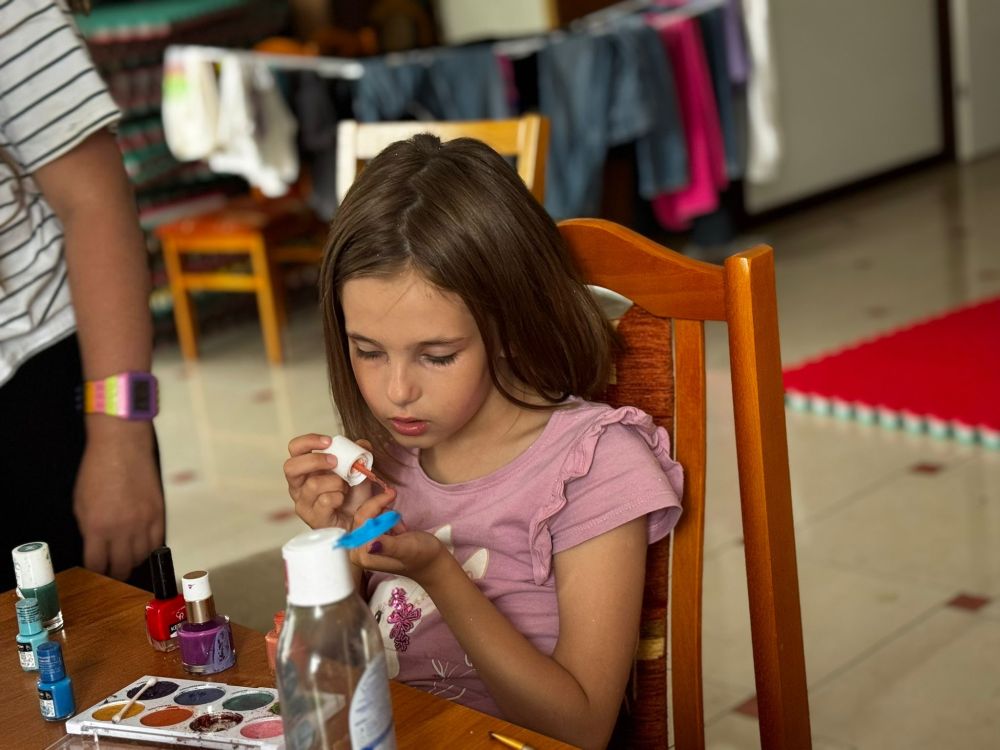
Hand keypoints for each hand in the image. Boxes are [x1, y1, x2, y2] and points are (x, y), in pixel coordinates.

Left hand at [73, 420, 163, 579]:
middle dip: (116, 572)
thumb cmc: (97, 471)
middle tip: (113, 572)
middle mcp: (122, 529)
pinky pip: (157, 541)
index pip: (97, 564)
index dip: (96, 572)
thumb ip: (87, 528)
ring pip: (142, 556)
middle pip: (122, 565)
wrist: (122, 447)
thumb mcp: (80, 503)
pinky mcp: (158, 513)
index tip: (96, 572)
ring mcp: (143, 522)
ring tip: (129, 560)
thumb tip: (95, 546)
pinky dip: (150, 548)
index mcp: (97, 527)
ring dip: (134, 561)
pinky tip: (143, 547)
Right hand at [284, 433, 372, 528]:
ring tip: (345, 487)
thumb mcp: (359, 468)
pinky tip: (342, 500)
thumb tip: (361, 444)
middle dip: (316, 461)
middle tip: (335, 462)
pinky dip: (338, 497)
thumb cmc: (354, 492)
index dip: (309, 441)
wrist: (362, 518)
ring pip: (312, 485)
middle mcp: (298, 485)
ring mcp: (303, 503)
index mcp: (305, 469)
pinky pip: (324, 501)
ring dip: (335, 482)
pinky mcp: (312, 518)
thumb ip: (359, 453)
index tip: (329, 441)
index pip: (295, 449)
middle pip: (291, 467)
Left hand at [350, 495, 446, 584]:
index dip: (376, 506)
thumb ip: (389, 547)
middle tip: (400, 520)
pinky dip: (386, 518)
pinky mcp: (368, 539)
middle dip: (383, 513)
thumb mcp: (407, 549)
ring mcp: (362, 545)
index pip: (361, 521)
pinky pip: (372, 517)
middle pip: (362, 516)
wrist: (429, 559)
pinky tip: (397, 529)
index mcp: (363, 556)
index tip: (392, 494)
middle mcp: (358, 551)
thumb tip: (370, 544)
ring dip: (387, 516)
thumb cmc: (421, 556)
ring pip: (368, 514)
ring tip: (401, 530)